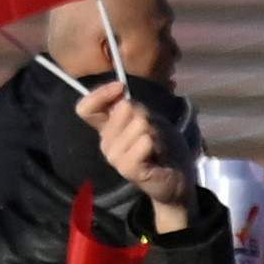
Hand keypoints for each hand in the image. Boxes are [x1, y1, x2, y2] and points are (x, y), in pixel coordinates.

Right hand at [80, 78, 197, 227]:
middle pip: (123, 109)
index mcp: (107, 128)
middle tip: (153, 133)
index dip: (99, 94)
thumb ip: (132, 107)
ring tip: (156, 146)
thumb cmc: (162, 145)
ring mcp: (114, 156)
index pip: (86, 108)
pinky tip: (158, 155)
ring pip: (139, 124)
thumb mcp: (148, 118)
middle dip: (146, 116)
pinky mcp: (127, 168)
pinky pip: (144, 142)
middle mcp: (105, 142)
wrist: (177, 176)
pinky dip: (157, 144)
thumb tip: (121, 96)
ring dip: (155, 132)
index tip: (121, 87)